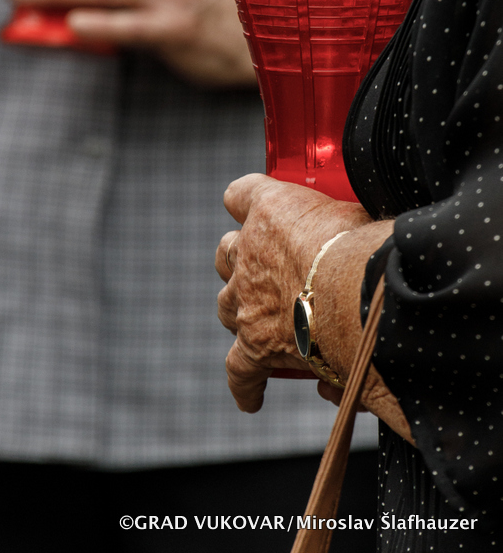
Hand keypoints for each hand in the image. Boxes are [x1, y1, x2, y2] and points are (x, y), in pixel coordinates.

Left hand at [215, 173, 371, 412]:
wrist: (360, 294)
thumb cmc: (367, 247)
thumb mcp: (358, 216)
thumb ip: (348, 227)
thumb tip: (362, 250)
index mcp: (270, 210)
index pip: (240, 194)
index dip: (246, 202)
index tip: (252, 209)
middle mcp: (248, 253)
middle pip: (227, 252)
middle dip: (241, 261)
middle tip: (265, 271)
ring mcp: (247, 301)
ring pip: (226, 303)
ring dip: (240, 309)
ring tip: (259, 319)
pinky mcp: (254, 345)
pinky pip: (238, 370)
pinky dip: (245, 383)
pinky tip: (251, 398)